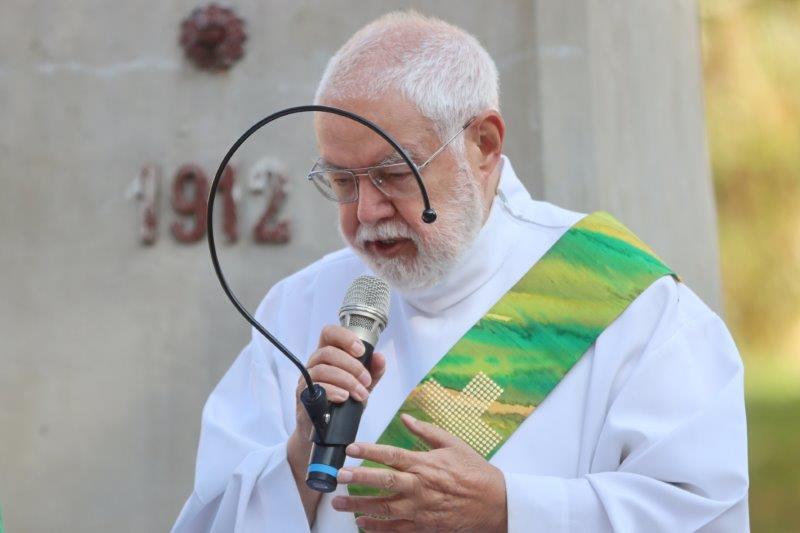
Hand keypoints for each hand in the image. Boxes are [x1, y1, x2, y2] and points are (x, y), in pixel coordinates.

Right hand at [286, 324, 385, 524]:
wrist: (324, 432)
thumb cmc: (341, 403)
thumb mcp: (361, 385)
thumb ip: (372, 372)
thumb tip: (380, 357)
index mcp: (327, 355)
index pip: (329, 333)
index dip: (344, 337)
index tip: (360, 350)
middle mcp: (314, 364)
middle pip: (328, 352)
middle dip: (352, 366)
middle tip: (366, 381)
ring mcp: (306, 380)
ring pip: (322, 369)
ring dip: (346, 380)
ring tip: (360, 394)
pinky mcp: (303, 397)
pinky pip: (316, 388)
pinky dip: (333, 391)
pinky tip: (344, 398)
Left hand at [331, 414, 506, 531]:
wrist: (495, 503)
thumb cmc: (474, 472)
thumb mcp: (453, 444)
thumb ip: (426, 431)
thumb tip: (406, 418)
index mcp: (425, 464)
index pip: (391, 455)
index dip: (369, 451)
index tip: (351, 448)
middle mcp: (420, 487)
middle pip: (383, 482)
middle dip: (358, 479)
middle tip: (339, 476)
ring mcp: (420, 509)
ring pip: (384, 508)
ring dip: (359, 506)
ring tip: (339, 503)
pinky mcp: (424, 526)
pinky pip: (396, 529)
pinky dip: (377, 528)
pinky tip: (362, 524)